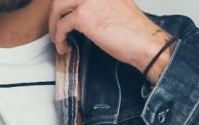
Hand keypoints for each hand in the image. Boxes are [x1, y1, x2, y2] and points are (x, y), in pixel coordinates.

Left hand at [47, 0, 174, 83]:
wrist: (144, 42)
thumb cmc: (134, 31)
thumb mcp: (118, 6)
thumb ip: (102, 4)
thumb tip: (89, 13)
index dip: (66, 5)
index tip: (63, 15)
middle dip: (56, 13)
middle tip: (57, 27)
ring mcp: (88, 0)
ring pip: (58, 6)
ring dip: (54, 24)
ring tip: (58, 38)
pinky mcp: (83, 16)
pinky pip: (61, 25)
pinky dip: (59, 38)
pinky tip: (63, 47)